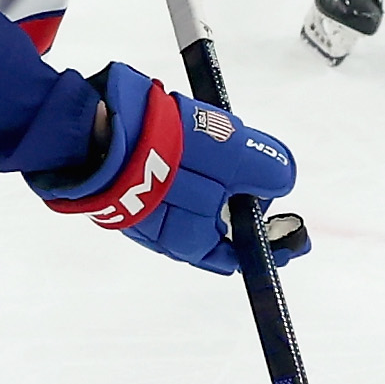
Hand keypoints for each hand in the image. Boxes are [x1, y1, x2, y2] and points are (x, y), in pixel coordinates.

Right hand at [35, 61, 306, 276]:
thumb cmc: (166, 149)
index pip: (239, 256)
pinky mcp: (123, 190)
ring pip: (192, 204)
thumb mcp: (233, 154)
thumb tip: (283, 179)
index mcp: (191, 241)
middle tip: (249, 165)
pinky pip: (166, 186)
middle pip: (218, 228)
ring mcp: (141, 214)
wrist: (93, 127)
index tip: (292, 230)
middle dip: (239, 199)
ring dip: (211, 179)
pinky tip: (184, 140)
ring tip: (213, 142)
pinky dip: (184, 169)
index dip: (270, 243)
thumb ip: (267, 169)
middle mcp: (164, 238)